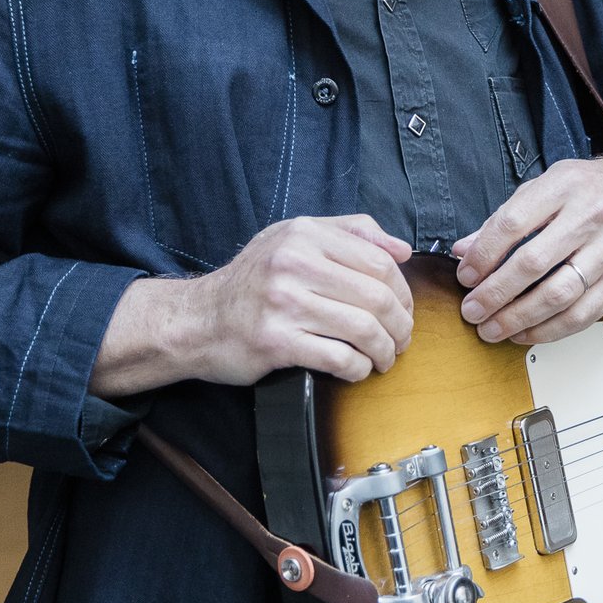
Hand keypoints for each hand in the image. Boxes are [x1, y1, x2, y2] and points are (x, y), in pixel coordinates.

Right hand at [93, 215, 415, 394]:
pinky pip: (339, 358)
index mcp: (303, 234)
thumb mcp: (293, 238)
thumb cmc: (252, 282)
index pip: (378, 261)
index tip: (404, 310)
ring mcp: (283, 303)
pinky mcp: (276, 342)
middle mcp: (293, 263)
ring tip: (385, 358)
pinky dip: (358, 368)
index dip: (403, 291)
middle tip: (401, 340)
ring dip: (385, 350)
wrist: (197, 320)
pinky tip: (357, 369)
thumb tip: (401, 249)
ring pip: (363, 329)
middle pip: (377, 297)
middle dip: (400, 325)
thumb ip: (349, 232)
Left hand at [451, 157, 602, 346]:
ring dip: (519, 319)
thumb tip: (464, 250)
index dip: (484, 255)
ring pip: (558, 295)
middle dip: (495, 293)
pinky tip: (526, 333)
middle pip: (533, 263)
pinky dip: (550, 330)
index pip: (513, 223)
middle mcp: (591, 216)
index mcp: (566, 185)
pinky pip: (584, 314)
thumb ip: (509, 216)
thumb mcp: (554, 184)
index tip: (466, 276)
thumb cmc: (600, 190)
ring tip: (492, 329)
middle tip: (472, 311)